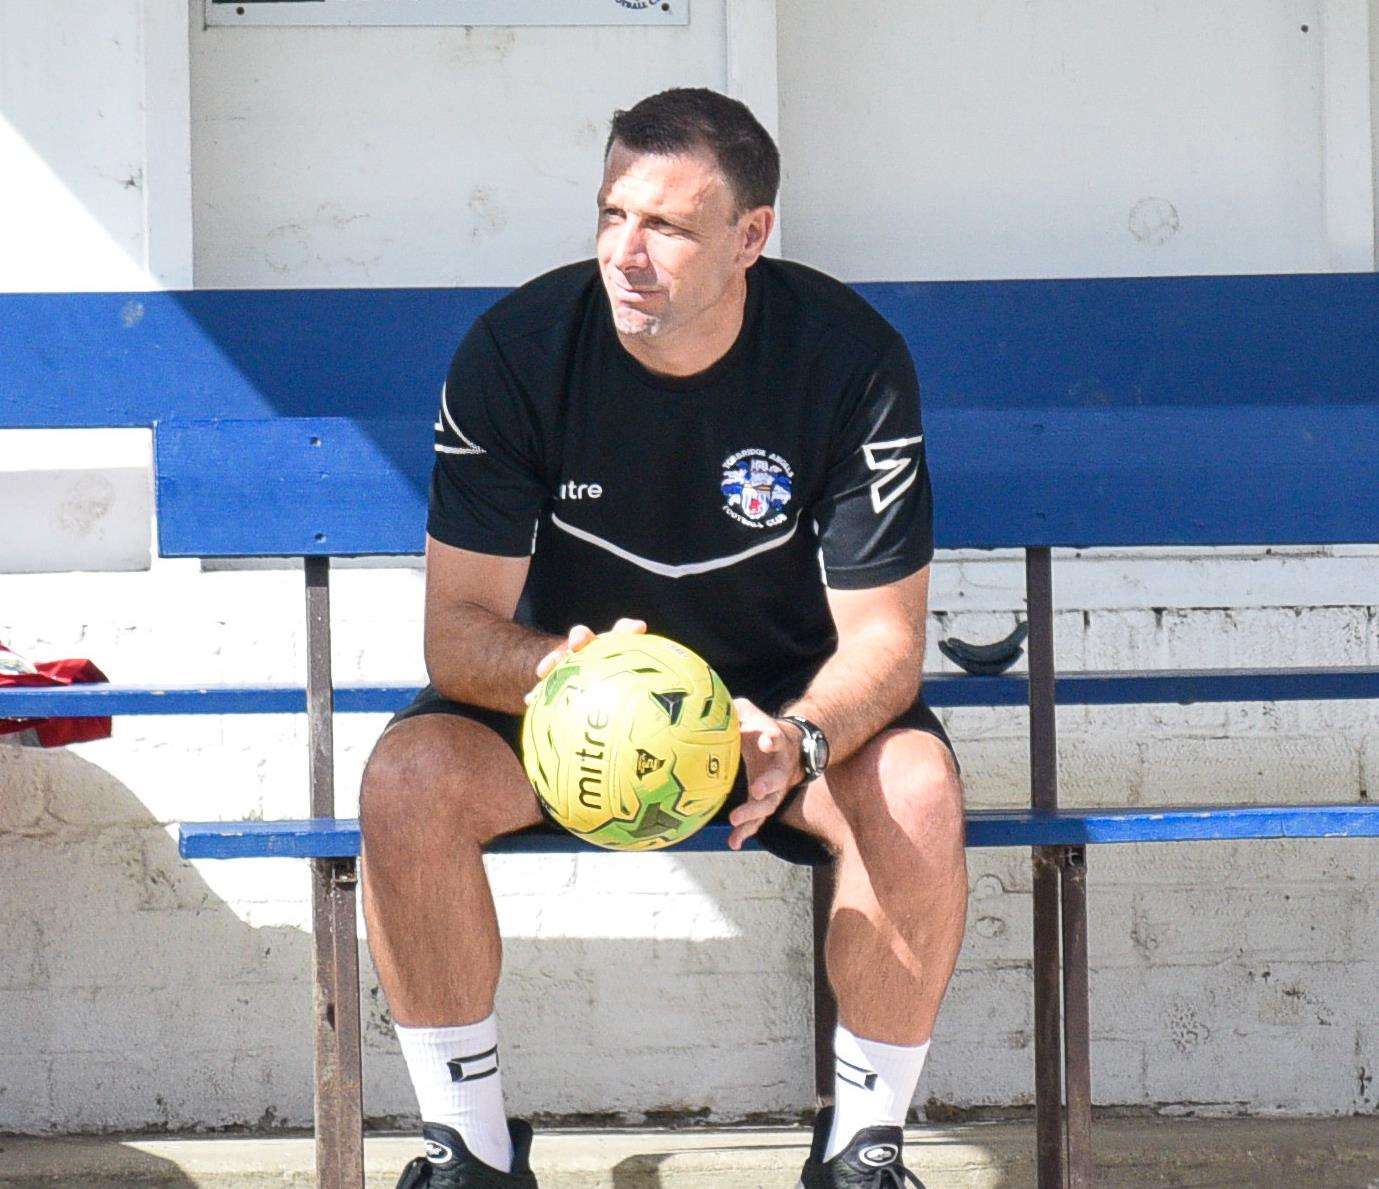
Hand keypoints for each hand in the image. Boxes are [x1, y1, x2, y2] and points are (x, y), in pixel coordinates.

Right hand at [524, 617, 646, 703]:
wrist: (586, 691)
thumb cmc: (619, 696)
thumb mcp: (632, 694)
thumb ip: (647, 700)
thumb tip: (674, 734)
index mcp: (615, 651)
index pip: (625, 632)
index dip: (629, 628)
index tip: (638, 628)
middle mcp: (593, 650)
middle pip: (587, 637)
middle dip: (581, 637)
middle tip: (578, 644)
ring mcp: (572, 660)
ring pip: (562, 655)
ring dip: (554, 659)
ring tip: (544, 670)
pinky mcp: (556, 675)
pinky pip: (546, 681)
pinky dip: (539, 689)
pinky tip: (530, 700)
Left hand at [727, 698, 805, 850]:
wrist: (788, 747)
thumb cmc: (761, 728)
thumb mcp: (749, 712)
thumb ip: (734, 709)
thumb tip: (709, 705)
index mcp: (775, 740)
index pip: (775, 737)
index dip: (772, 739)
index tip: (767, 741)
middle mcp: (779, 766)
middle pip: (778, 778)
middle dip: (768, 784)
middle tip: (755, 790)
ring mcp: (775, 788)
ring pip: (769, 804)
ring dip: (754, 813)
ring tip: (736, 821)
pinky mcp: (766, 802)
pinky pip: (758, 819)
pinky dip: (746, 831)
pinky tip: (733, 842)